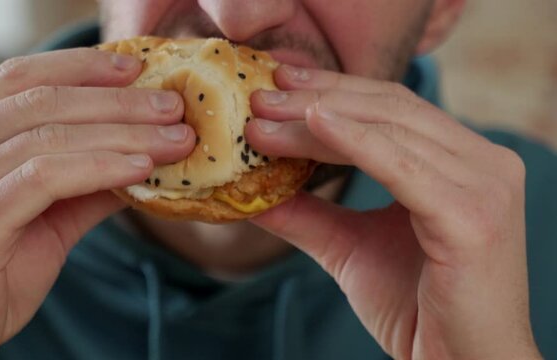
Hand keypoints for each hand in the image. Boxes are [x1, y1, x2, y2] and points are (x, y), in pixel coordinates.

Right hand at [0, 49, 193, 358]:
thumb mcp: (37, 223)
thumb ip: (81, 186)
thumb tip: (141, 157)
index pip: (17, 80)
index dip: (79, 67)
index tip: (133, 68)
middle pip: (40, 101)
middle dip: (116, 99)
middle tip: (171, 105)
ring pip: (47, 135)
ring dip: (123, 132)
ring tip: (174, 138)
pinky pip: (44, 178)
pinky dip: (99, 167)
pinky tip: (140, 168)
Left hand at [246, 65, 541, 358]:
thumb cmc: (416, 309)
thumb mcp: (350, 248)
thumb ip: (307, 214)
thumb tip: (252, 191)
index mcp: (461, 162)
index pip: (390, 110)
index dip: (333, 90)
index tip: (277, 84)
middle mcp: (483, 162)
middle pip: (389, 109)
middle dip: (319, 97)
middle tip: (260, 94)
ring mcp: (485, 185)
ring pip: (390, 130)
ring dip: (319, 118)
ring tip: (264, 117)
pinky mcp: (474, 215)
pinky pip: (403, 166)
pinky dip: (356, 140)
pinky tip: (313, 121)